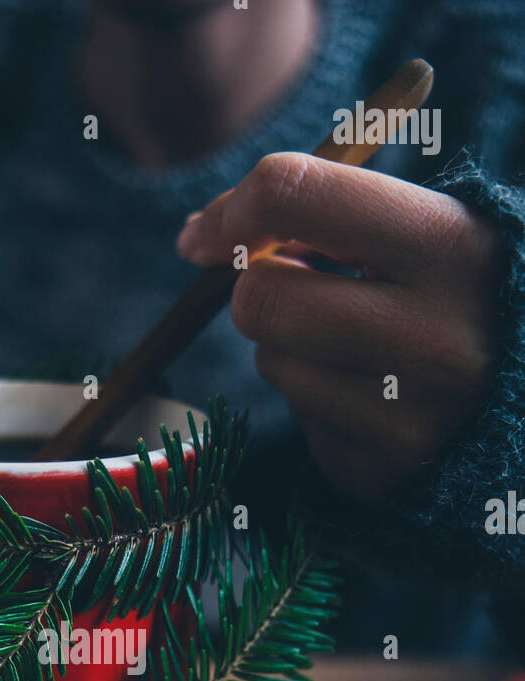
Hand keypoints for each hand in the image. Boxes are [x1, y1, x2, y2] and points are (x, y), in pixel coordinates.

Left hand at [176, 153, 503, 503]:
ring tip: (357, 345)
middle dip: (259, 289)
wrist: (523, 392)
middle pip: (261, 299)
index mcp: (451, 245)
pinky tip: (371, 396)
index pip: (297, 193)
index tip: (204, 234)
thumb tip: (201, 235)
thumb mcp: (425, 228)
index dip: (233, 209)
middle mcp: (436, 338)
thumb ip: (328, 212)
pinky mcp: (383, 474)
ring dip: (291, 349)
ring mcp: (412, 419)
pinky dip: (318, 403)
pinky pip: (300, 422)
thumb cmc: (457, 292)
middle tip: (301, 289)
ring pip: (272, 363)